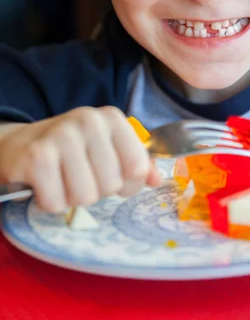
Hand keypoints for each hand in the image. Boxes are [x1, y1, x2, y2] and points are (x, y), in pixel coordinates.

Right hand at [0, 107, 160, 212]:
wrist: (21, 144)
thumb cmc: (72, 150)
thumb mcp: (108, 148)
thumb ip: (136, 163)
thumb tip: (158, 180)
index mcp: (112, 118)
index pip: (137, 168)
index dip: (127, 185)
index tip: (113, 180)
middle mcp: (89, 120)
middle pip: (111, 185)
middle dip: (96, 191)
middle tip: (80, 177)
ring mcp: (62, 135)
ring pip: (85, 197)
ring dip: (72, 198)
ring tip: (63, 180)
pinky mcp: (37, 156)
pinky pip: (57, 202)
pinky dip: (50, 201)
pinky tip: (45, 184)